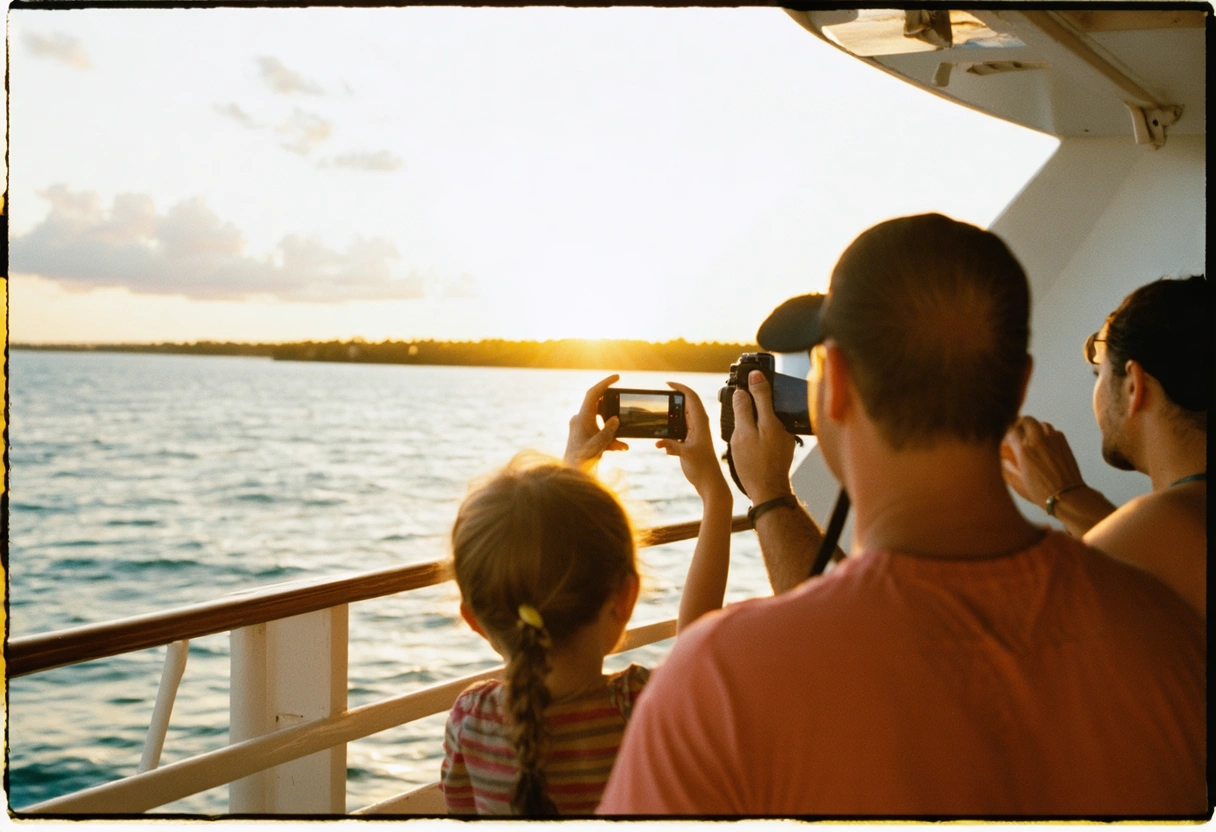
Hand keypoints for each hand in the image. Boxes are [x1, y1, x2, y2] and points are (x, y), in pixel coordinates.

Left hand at [564, 374, 627, 470]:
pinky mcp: (586, 437)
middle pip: (599, 406)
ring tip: (623, 443)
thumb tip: (616, 419)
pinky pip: (600, 432)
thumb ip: (608, 431)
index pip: (593, 394)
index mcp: (581, 418)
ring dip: (614, 430)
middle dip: (614, 410)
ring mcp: (583, 428)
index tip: (617, 377)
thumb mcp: (598, 445)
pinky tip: (622, 448)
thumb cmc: (581, 461)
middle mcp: (580, 420)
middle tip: (624, 406)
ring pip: (602, 421)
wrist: (572, 474)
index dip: (605, 383)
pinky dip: (611, 439)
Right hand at [656, 383, 729, 501]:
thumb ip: (672, 446)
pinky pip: (677, 428)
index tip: (667, 384)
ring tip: (657, 416)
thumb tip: (658, 442)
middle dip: (673, 398)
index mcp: (700, 423)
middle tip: (659, 398)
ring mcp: (694, 432)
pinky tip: (661, 440)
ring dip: (670, 414)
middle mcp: (698, 425)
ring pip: (681, 416)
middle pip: (686, 403)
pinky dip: (668, 429)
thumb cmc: (703, 469)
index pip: (691, 397)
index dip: (680, 387)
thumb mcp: (686, 455)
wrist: (710, 483)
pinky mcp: (690, 441)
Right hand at [729, 370, 795, 502]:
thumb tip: (743, 390)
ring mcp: (784, 436)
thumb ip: (743, 410)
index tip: (750, 370)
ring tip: (743, 413)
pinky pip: (770, 429)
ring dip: (757, 412)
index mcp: (772, 420)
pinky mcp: (783, 446)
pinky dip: (761, 427)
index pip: (763, 390)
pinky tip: (751, 435)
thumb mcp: (742, 435)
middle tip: (743, 390)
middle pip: (767, 402)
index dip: (754, 379)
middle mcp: (781, 425)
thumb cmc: (754, 466)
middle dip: (755, 396)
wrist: (769, 491)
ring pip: (769, 417)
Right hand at [1001, 415, 1084, 508]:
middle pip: (1027, 419)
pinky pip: (1054, 431)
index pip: (1010, 429)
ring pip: (1041, 423)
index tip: (1003, 437)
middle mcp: (1038, 440)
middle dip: (1020, 424)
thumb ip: (1006, 468)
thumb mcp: (1017, 483)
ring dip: (1035, 428)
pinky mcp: (1064, 443)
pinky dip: (1048, 434)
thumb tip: (1001, 461)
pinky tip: (1045, 444)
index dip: (1005, 432)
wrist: (1067, 495)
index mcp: (1023, 449)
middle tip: (1017, 432)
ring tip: (1032, 437)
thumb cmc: (1041, 492)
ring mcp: (1053, 440)